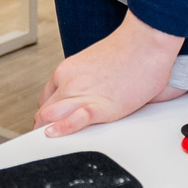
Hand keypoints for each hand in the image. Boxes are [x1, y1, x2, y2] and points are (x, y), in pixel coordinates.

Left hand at [34, 12, 187, 136]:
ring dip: (46, 131)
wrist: (145, 43)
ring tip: (45, 145)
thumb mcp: (94, 63)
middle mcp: (69, 81)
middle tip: (42, 140)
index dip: (46, 115)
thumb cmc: (127, 52)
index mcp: (67, 71)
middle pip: (45, 110)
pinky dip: (62, 129)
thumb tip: (87, 94)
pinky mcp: (101, 106)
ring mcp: (83, 94)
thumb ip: (84, 80)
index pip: (46, 99)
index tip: (48, 123)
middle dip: (42, 127)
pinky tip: (54, 135)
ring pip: (51, 116)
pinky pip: (75, 120)